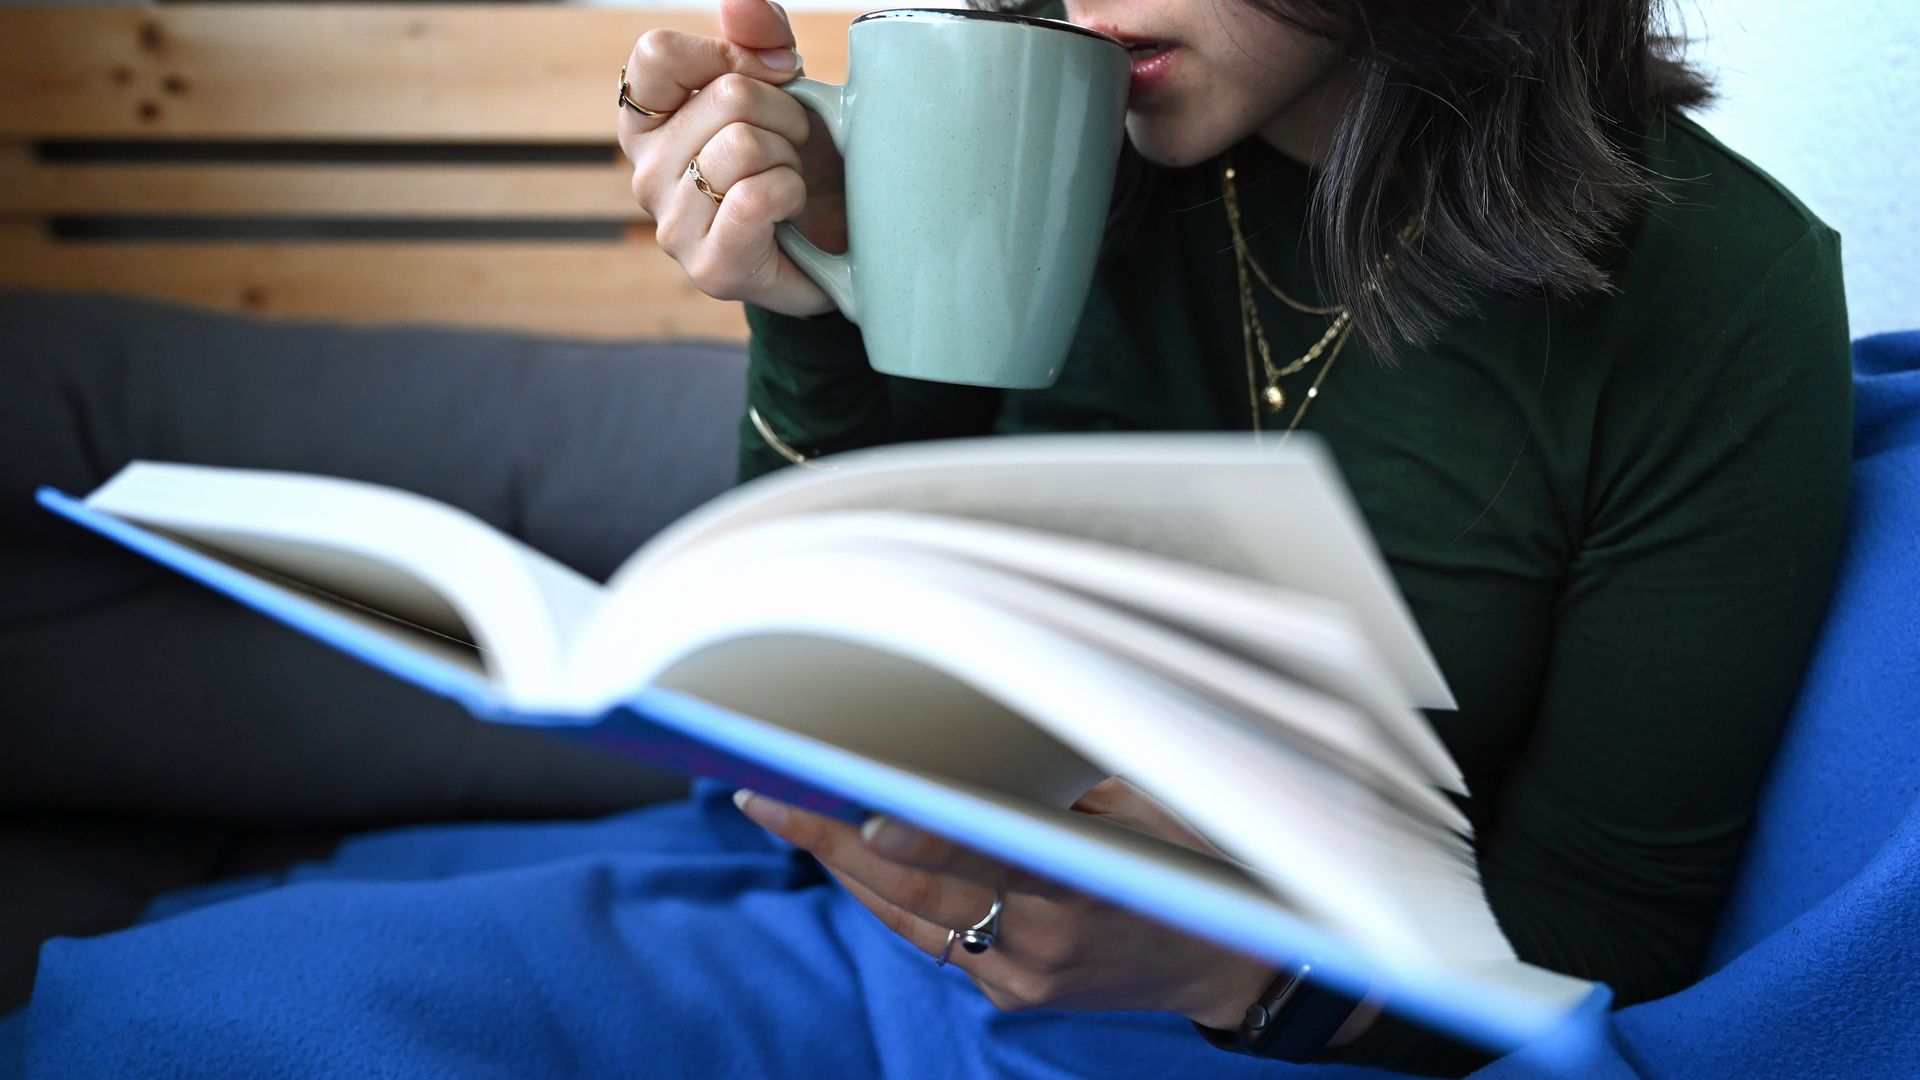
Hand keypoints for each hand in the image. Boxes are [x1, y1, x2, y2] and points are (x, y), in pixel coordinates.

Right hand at [616, 0, 847, 315]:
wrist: (835, 249)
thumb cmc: (799, 161)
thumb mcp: (782, 87)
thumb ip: (758, 36)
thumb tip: (738, 0)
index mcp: (647, 121)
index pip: (656, 52)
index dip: (728, 53)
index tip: (770, 77)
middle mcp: (644, 171)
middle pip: (725, 95)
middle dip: (785, 112)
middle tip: (792, 145)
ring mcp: (672, 224)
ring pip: (743, 144)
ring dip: (792, 156)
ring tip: (790, 179)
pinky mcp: (710, 266)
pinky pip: (755, 195)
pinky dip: (792, 192)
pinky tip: (790, 210)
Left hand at [735, 778, 1277, 1028]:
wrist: (1226, 963)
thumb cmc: (1186, 861)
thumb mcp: (1139, 808)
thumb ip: (1054, 790)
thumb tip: (965, 743)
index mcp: (1085, 884)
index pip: (987, 856)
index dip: (921, 835)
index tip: (861, 811)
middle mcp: (1043, 941)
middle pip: (917, 890)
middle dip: (834, 838)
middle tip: (765, 789)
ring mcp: (1022, 977)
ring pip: (908, 916)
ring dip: (844, 864)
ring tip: (782, 808)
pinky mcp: (1011, 995)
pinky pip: (932, 935)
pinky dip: (889, 892)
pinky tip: (849, 851)